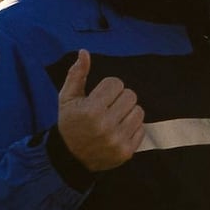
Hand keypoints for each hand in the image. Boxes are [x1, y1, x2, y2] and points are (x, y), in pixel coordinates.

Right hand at [56, 50, 144, 171]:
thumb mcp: (67, 98)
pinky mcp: (127, 151)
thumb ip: (76, 74)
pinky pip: (142, 128)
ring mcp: (118, 140)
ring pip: (139, 110)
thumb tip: (84, 52)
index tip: (100, 96)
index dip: (108, 87)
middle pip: (130, 95)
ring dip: (128, 111)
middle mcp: (105, 126)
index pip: (116, 83)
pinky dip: (132, 126)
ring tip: (114, 117)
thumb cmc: (70, 123)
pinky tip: (118, 130)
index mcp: (90, 110)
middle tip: (108, 106)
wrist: (71, 157)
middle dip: (120, 98)